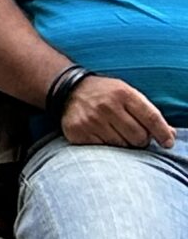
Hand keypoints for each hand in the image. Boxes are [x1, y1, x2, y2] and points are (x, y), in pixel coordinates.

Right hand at [61, 75, 175, 149]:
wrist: (68, 89)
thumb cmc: (105, 94)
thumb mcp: (128, 94)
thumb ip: (149, 113)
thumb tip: (171, 134)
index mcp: (123, 94)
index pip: (152, 118)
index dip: (163, 134)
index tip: (167, 143)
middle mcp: (107, 106)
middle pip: (139, 137)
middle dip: (141, 140)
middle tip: (134, 135)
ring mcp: (91, 120)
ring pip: (122, 146)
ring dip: (123, 144)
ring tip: (116, 133)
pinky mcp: (78, 132)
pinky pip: (103, 149)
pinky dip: (106, 146)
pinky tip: (102, 135)